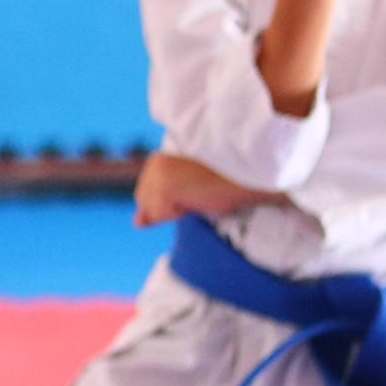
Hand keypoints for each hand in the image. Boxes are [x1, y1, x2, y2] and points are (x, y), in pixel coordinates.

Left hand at [133, 153, 283, 227]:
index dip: (169, 205)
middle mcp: (154, 163)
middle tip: (198, 194)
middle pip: (145, 205)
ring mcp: (157, 173)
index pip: (144, 198)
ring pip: (153, 212)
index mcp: (157, 161)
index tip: (193, 193)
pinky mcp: (164, 185)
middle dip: (170, 208)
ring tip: (200, 195)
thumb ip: (159, 208)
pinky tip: (198, 198)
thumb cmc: (223, 185)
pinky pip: (162, 216)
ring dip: (178, 212)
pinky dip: (181, 214)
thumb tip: (136, 224)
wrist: (248, 175)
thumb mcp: (187, 197)